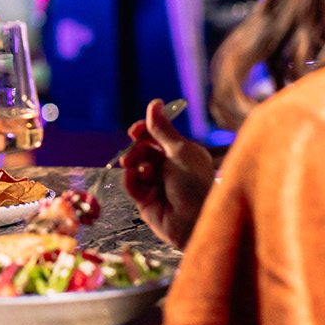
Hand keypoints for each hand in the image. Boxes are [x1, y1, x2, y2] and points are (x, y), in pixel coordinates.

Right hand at [121, 99, 215, 249]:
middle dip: (136, 149)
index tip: (134, 130)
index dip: (145, 131)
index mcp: (182, 153)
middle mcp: (170, 167)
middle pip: (143, 149)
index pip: (158, 137)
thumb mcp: (179, 151)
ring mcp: (157, 184)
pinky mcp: (145, 200)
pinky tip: (136, 180)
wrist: (193, 221)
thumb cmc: (194, 184)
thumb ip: (162, 129)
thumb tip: (154, 103)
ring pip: (134, 166)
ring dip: (133, 163)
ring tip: (136, 167)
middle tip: (134, 153)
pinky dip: (130, 180)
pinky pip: (130, 184)